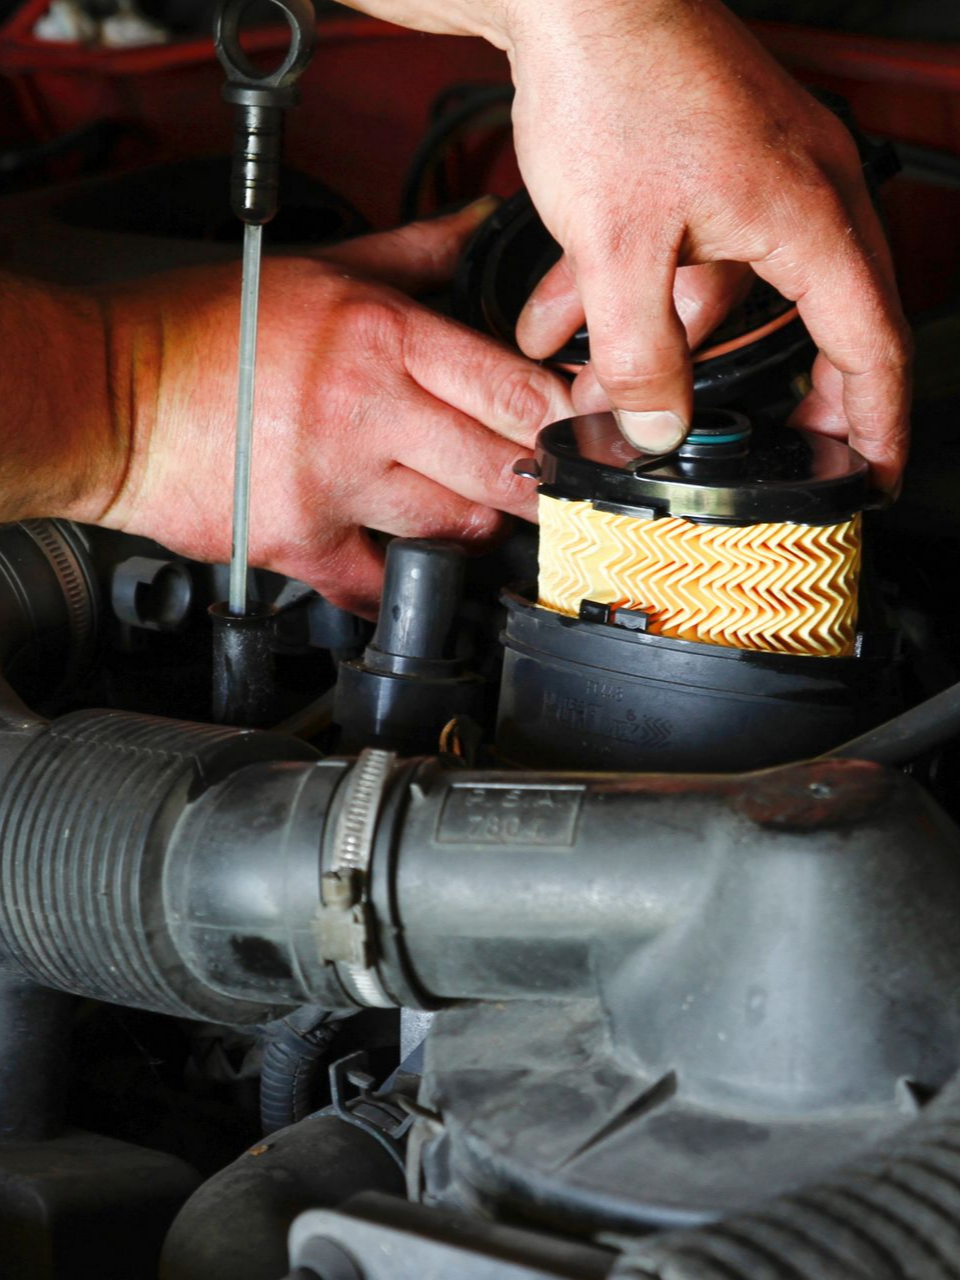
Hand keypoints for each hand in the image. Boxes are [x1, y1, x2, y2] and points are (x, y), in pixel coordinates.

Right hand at [90, 204, 572, 615]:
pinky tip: (408, 572)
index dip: (565, 419)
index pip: (513, 388)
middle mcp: (365, 411)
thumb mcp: (317, 268)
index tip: (584, 435)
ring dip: (476, 526)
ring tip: (476, 513)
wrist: (110, 394)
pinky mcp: (298, 542)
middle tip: (548, 485)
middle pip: (500, 466)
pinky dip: (401, 584)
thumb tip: (475, 227)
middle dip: (536, 482)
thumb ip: (411, 254)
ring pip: (451, 526)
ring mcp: (333, 484)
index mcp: (380, 336)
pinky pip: (378, 583)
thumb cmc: (203, 329)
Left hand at [504, 0, 909, 489]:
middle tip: (755, 450)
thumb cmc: (613, 85)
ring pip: (722, 292)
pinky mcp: (703, 166)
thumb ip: (640, 354)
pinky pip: (683, 251)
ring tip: (586, 388)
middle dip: (768, 395)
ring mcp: (754, 177)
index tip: (868, 475)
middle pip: (812, 323)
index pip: (869, 343)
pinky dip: (627, 293)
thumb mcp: (618, 248)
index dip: (873, 423)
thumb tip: (659, 426)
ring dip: (656, 347)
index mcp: (811, 216)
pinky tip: (556, 322)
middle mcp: (802, 192)